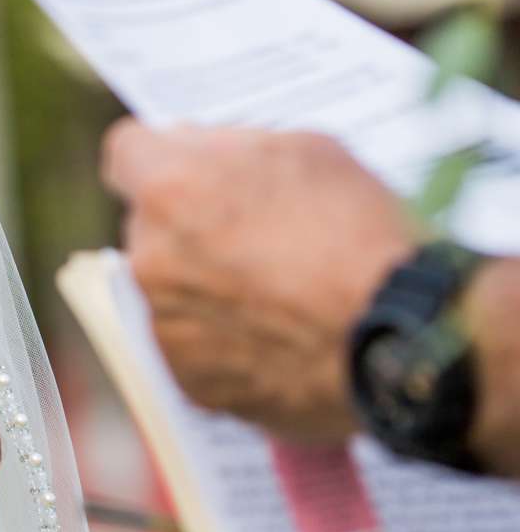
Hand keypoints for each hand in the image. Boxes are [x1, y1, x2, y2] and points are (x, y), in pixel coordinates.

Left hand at [102, 122, 411, 441]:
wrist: (405, 339)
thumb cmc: (365, 235)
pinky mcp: (191, 383)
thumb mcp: (308, 151)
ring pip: (170, 292)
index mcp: (170, 188)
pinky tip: (282, 341)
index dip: (161, 159)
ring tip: (282, 297)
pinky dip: (227, 345)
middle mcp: (150, 256)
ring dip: (206, 289)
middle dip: (189, 227)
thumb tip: (196, 150)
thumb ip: (234, 148)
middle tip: (257, 240)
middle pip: (150, 226)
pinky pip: (196, 350)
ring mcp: (165, 326)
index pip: (127, 153)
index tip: (189, 170)